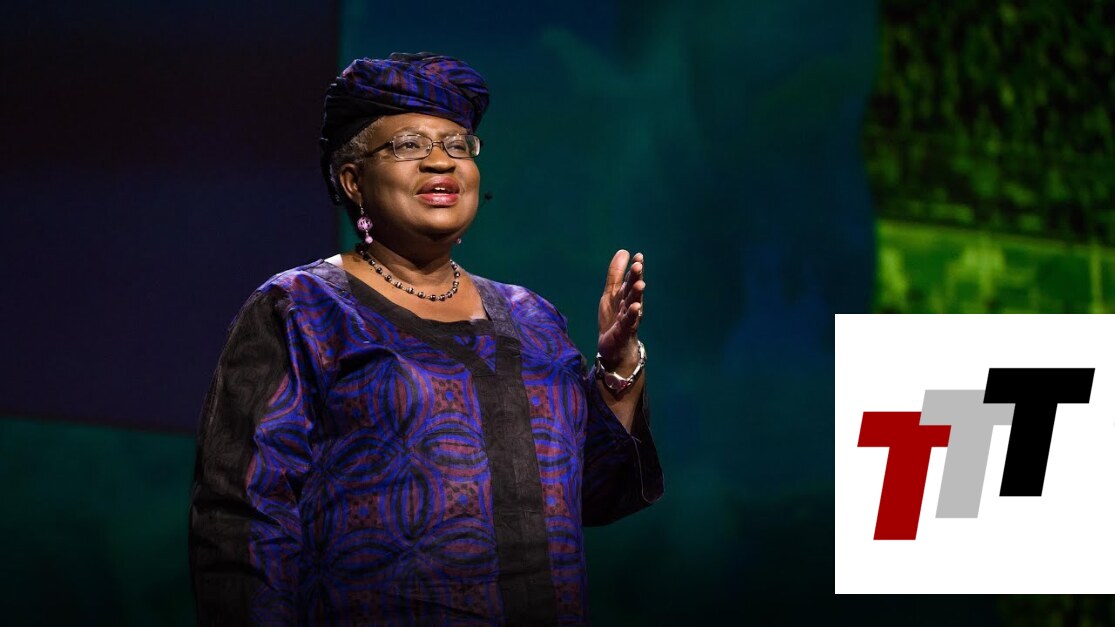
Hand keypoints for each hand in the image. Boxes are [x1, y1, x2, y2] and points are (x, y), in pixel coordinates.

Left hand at [597, 250, 644, 373]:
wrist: (614, 347)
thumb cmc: (614, 318)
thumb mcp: (610, 293)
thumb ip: (616, 274)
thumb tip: (623, 251)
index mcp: (625, 295)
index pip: (631, 279)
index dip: (634, 269)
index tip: (638, 256)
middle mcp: (630, 305)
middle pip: (633, 290)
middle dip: (636, 278)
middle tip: (638, 266)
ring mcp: (628, 318)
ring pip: (633, 304)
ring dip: (637, 294)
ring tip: (641, 284)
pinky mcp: (624, 331)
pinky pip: (629, 321)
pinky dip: (632, 314)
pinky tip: (636, 307)